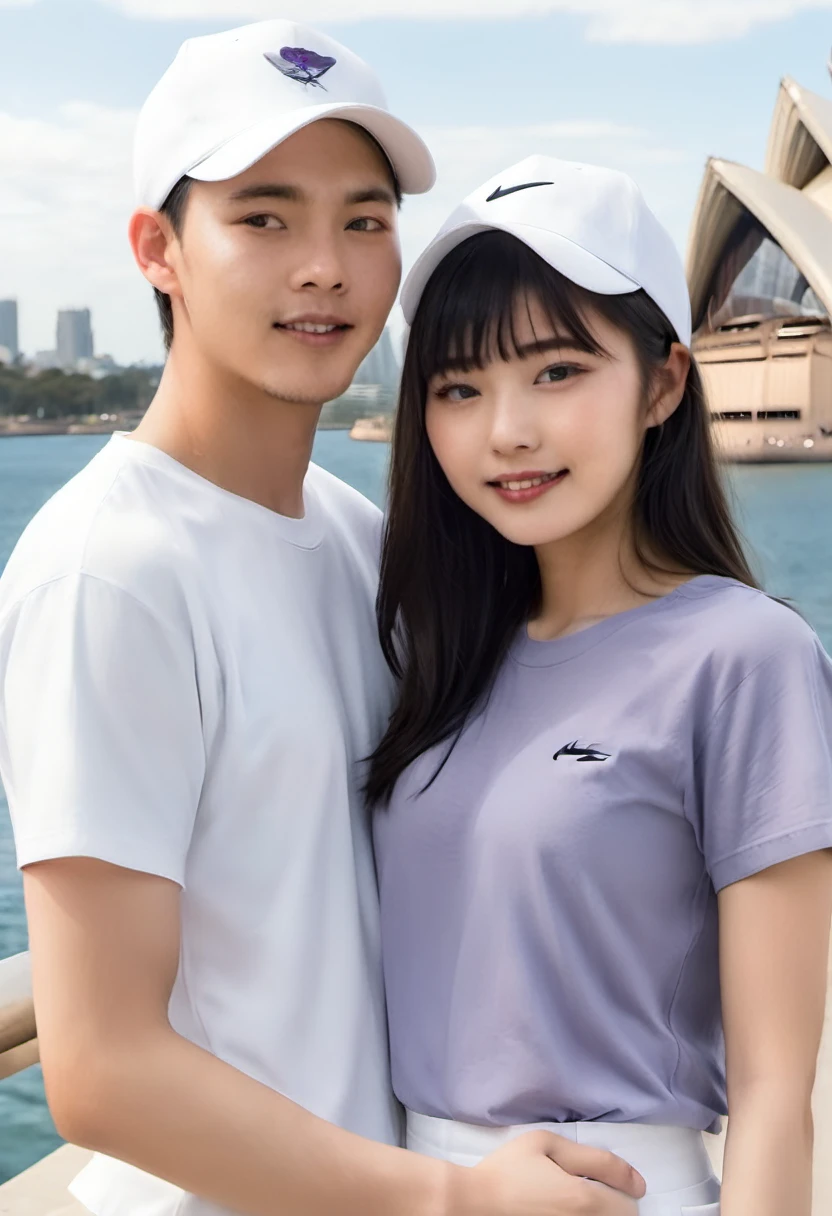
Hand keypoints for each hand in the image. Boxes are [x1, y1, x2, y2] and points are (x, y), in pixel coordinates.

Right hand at [467, 1129, 645, 1214]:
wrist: (474, 1203)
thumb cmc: (508, 1168)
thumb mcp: (546, 1144)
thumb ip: (592, 1157)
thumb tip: (634, 1180)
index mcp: (583, 1200)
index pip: (629, 1206)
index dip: (624, 1189)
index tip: (613, 1181)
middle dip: (613, 1204)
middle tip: (591, 1189)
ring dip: (598, 1212)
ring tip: (572, 1201)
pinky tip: (561, 1209)